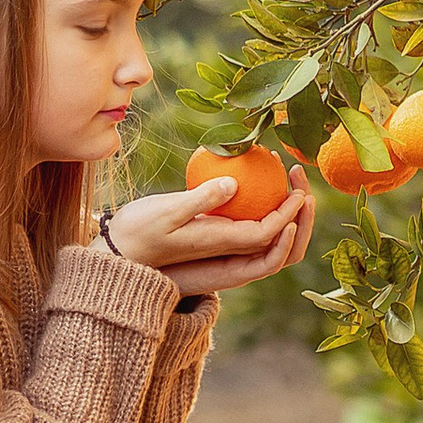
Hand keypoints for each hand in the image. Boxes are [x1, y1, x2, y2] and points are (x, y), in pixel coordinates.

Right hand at [101, 166, 315, 296]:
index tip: (300, 191)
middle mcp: (228, 252)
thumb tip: (233, 183)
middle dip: (298, 217)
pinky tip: (257, 170)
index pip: (266, 235)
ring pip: (267, 234)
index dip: (288, 216)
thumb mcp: (166, 212)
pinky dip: (264, 202)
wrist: (119, 251)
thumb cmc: (138, 229)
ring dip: (284, 210)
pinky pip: (251, 222)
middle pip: (277, 242)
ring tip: (285, 173)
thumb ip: (200, 200)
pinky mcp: (217, 235)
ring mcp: (224, 246)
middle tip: (302, 182)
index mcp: (219, 246)